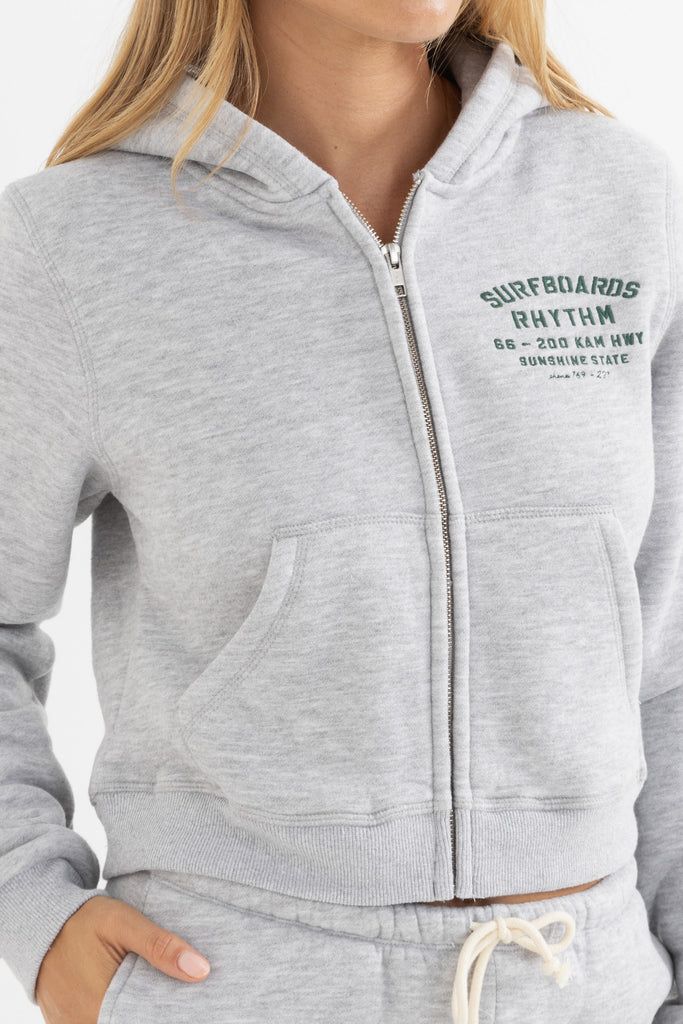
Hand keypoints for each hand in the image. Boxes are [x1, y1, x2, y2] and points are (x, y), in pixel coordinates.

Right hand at [35, 894, 210, 1023]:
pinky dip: (115, 1012)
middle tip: (169, 995)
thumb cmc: (82, 920)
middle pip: (129, 1022)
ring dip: (131, 1012)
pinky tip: (128, 998)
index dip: (163, 1014)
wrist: (40, 923)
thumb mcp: (123, 922)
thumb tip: (201, 970)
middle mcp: (82, 1023)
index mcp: (99, 1005)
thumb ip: (160, 946)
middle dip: (149, 1011)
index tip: (183, 1005)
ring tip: (145, 992)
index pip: (143, 1021)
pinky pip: (97, 1021)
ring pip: (113, 1023)